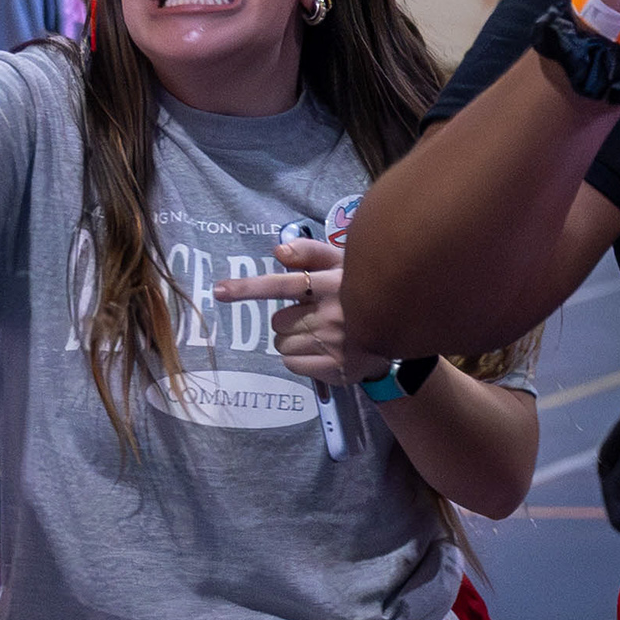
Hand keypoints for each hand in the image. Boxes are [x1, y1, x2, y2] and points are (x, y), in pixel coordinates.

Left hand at [214, 237, 370, 388]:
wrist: (400, 332)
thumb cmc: (359, 294)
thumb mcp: (343, 265)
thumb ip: (311, 252)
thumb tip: (279, 252)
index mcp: (334, 283)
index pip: (284, 284)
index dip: (250, 288)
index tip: (219, 291)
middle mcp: (335, 313)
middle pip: (278, 321)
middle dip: (290, 320)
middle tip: (314, 318)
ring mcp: (336, 343)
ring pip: (282, 344)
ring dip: (294, 341)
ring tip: (321, 336)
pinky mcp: (336, 368)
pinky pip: (292, 364)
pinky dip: (301, 360)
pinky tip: (322, 353)